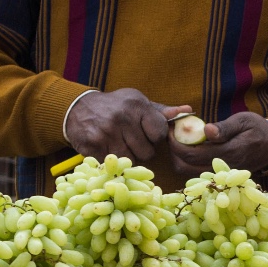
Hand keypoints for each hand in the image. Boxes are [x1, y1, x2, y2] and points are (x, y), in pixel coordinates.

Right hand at [64, 89, 187, 163]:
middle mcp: (122, 118)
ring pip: (131, 160)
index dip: (155, 137)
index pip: (160, 133)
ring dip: (127, 156)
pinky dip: (112, 161)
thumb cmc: (116, 106)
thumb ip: (162, 111)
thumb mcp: (138, 103)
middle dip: (142, 150)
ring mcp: (107, 132)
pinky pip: (113, 164)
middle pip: (147, 152)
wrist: (78, 108)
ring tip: (120, 144)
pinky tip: (107, 148)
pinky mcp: (93, 145)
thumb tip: (189, 111)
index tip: (147, 133)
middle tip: (131, 140)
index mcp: (137, 105)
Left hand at [171, 111, 267, 177]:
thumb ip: (224, 127)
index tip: (171, 129)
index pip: (192, 153)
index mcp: (228, 152)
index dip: (176, 143)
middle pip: (185, 167)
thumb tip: (206, 130)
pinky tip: (190, 149)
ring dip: (179, 159)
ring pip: (188, 173)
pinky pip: (197, 174)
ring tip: (179, 141)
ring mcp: (221, 174)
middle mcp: (223, 168)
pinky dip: (188, 163)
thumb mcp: (243, 120)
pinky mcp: (220, 176)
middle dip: (173, 151)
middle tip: (172, 135)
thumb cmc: (257, 129)